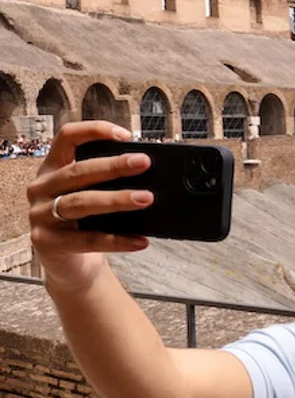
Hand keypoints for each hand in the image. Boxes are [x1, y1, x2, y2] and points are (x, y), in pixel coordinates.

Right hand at [27, 121, 153, 292]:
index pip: (67, 138)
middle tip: (145, 163)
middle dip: (114, 166)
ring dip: (116, 200)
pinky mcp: (47, 242)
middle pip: (78, 171)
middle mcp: (42, 188)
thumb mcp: (94, 196)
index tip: (126, 135)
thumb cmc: (86, 224)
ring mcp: (40, 215)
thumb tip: (152, 174)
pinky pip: (87, 240)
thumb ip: (110, 183)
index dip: (94, 131)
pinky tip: (140, 240)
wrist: (71, 265)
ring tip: (146, 198)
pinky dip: (117, 240)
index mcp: (53, 168)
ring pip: (81, 203)